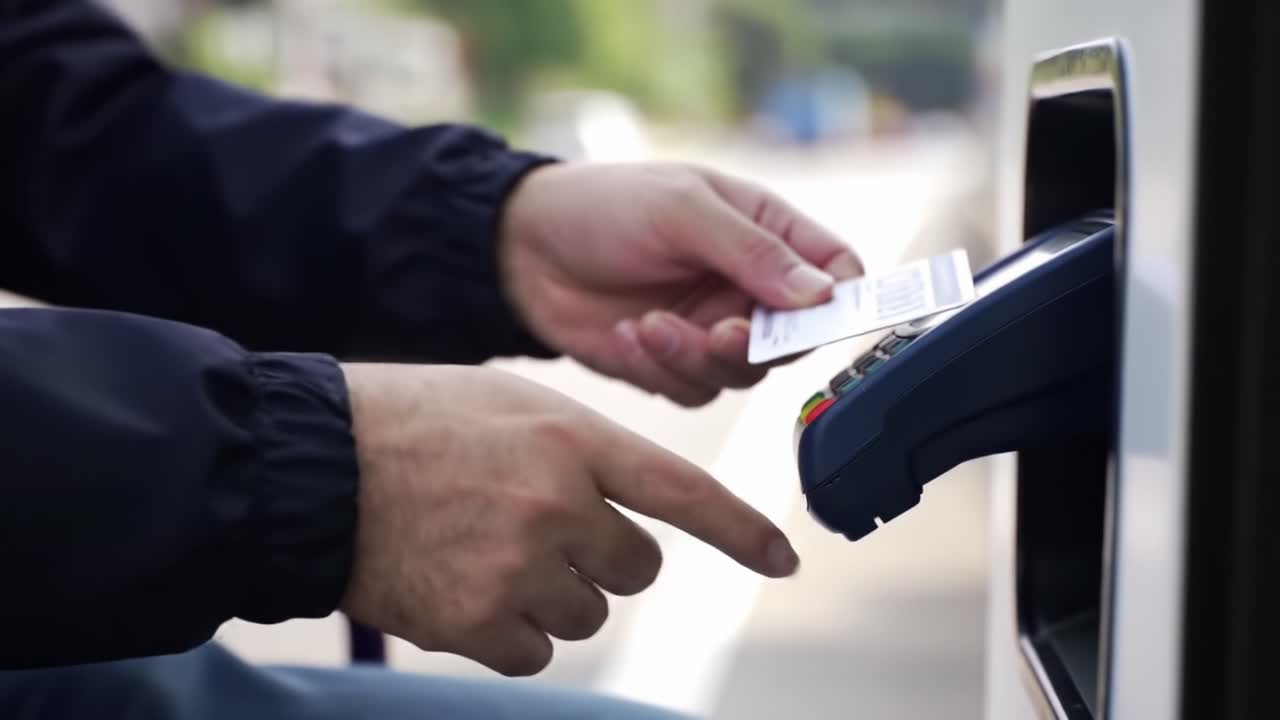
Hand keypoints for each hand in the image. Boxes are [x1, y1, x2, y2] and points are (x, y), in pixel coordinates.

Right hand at [337, 363, 798, 676]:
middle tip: (540, 531)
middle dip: (601, 557)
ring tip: (485, 550)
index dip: (741, 530)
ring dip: (552, 594)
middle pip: (635, 567)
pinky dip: (509, 632)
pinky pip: (535, 652)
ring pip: (587, 613)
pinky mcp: (478, 621)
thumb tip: (623, 506)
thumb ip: (577, 449)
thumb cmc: (408, 422)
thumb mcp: (508, 403)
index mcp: (572, 438)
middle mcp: (559, 503)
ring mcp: (520, 566)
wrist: (311, 464)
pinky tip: (465, 588)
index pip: (683, 490)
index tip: (782, 560)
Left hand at [500, 162, 863, 406]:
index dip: (842, 300)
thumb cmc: (604, 206)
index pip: (837, 273)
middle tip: (719, 332)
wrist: (521, 249)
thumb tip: (823, 294)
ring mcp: (712, 329)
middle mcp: (748, 287)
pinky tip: (626, 334)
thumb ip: (753, 252)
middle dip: (756, 343)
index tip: (822, 317)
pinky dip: (662, 369)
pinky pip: (693, 390)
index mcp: (767, 234)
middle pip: (795, 340)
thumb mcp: (682, 210)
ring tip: (649, 324)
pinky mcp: (673, 365)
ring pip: (743, 374)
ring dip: (698, 357)